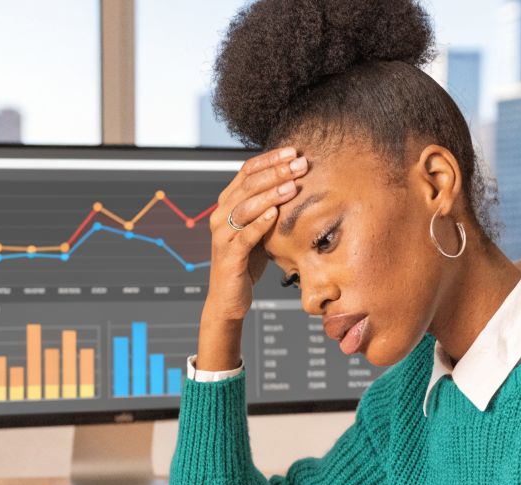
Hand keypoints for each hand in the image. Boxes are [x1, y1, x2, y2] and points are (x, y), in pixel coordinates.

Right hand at [196, 147, 307, 370]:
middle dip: (275, 173)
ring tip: (293, 186)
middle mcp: (220, 216)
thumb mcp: (258, 228)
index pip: (247, 172)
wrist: (229, 297)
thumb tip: (296, 181)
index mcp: (227, 204)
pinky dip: (259, 223)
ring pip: (245, 207)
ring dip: (270, 194)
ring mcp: (222, 236)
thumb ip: (267, 207)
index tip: (294, 152)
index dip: (270, 160)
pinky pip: (244, 236)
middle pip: (247, 185)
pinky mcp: (228, 256)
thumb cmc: (247, 261)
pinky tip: (275, 214)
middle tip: (300, 165)